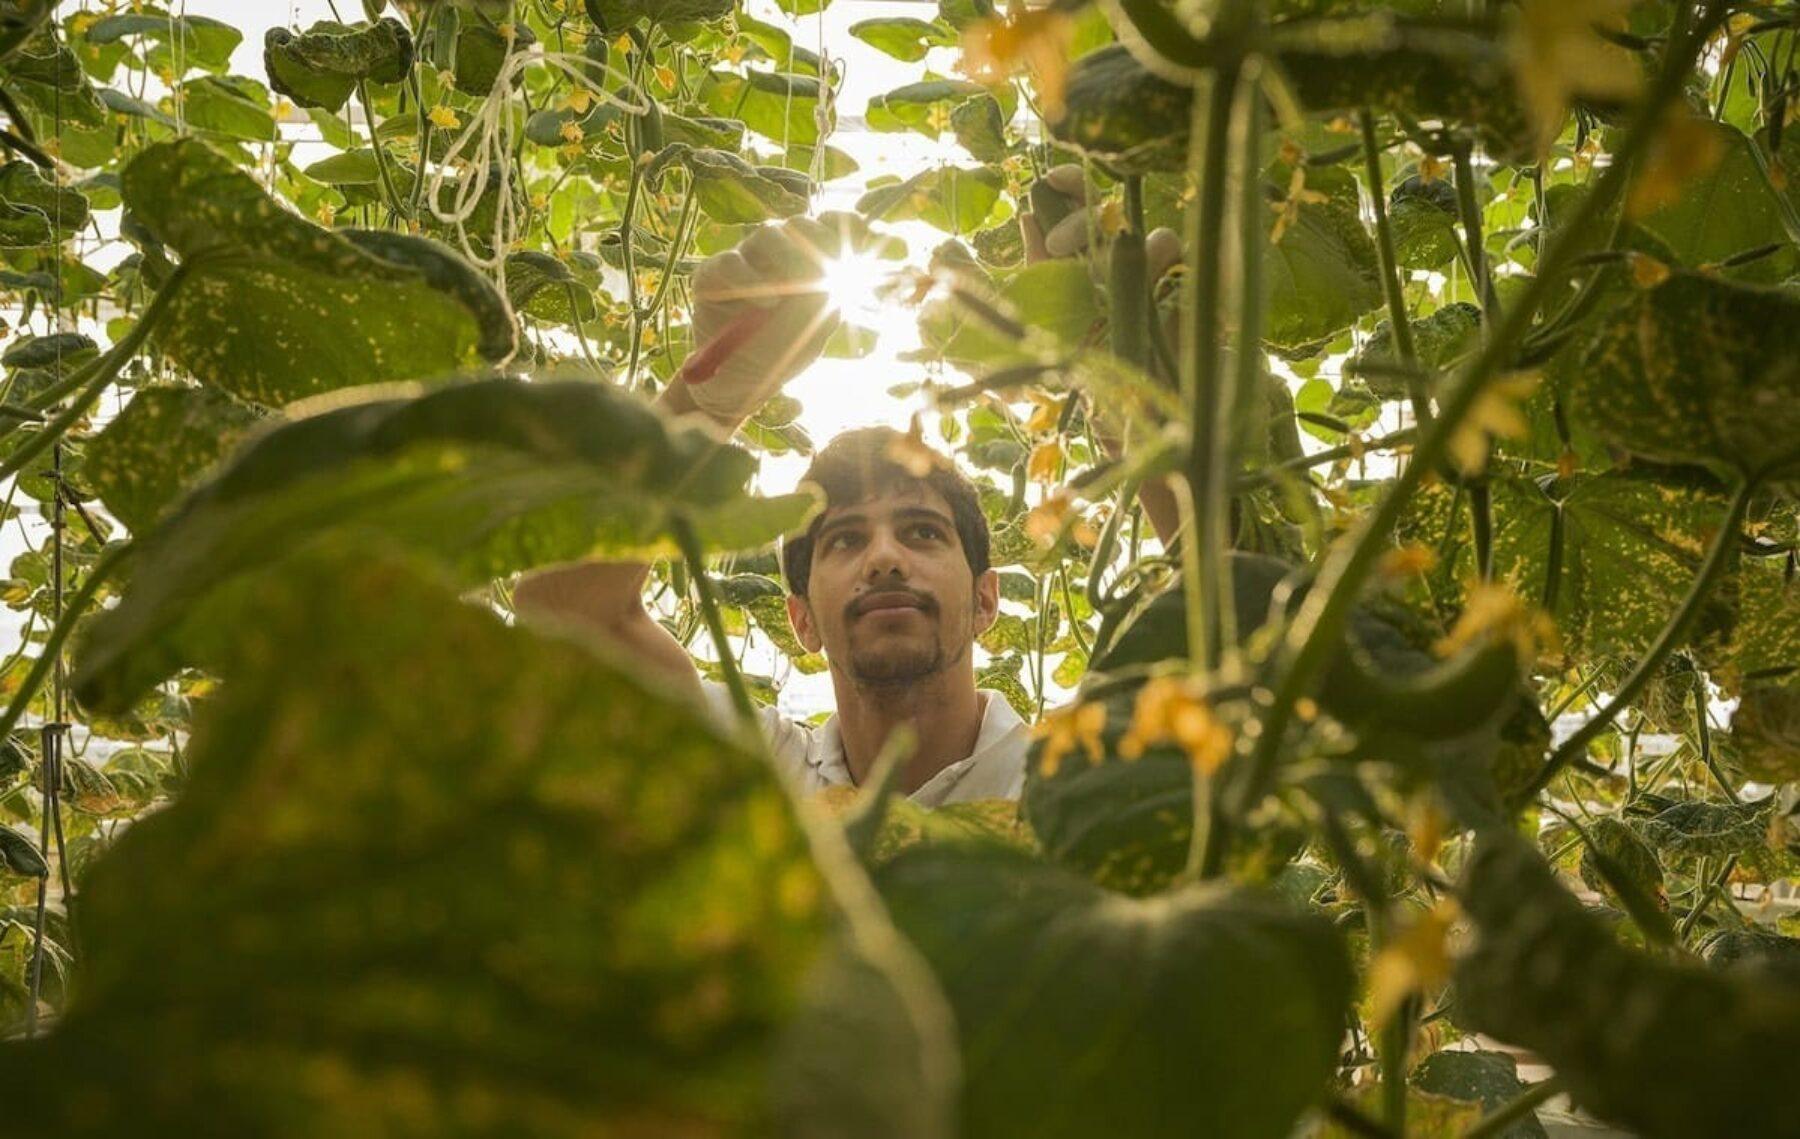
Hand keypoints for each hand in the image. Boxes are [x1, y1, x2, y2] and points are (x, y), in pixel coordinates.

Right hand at [681, 212, 868, 425]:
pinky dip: (748, 279)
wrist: (738, 381)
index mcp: (809, 261)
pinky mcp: (713, 275)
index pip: (830, 226)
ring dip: (787, 257)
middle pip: (801, 225)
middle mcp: (779, 254)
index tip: (858, 240)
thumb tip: (835, 277)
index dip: (845, 226)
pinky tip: (766, 305)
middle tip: (825, 277)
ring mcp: (747, 260)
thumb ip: (826, 303)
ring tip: (796, 292)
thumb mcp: (811, 334)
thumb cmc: (779, 354)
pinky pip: (729, 263)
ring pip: (768, 234)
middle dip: (818, 244)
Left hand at [1019, 164, 1183, 352]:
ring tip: (1107, 288)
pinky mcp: (1189, 299)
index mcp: (1089, 252)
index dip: (1071, 181)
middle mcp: (1126, 256)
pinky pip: (1192, 274)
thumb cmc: (1081, 359)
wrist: (1118, 408)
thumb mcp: (1047, 314)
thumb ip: (1039, 267)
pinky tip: (1151, 295)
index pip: (1085, 199)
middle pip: (1117, 211)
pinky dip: (1174, 279)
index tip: (1049, 182)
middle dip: (1083, 221)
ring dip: (1134, 256)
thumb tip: (1028, 215)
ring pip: (1163, 239)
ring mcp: (1162, 275)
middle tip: (1056, 245)